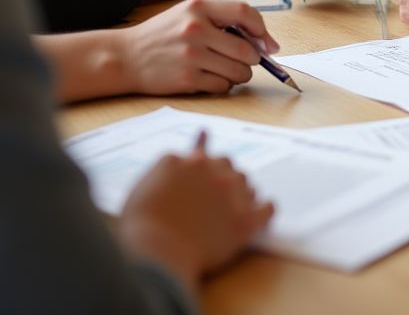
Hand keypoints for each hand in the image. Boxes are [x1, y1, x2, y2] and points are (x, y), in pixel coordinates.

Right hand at [118, 0, 279, 94]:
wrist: (125, 57)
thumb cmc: (162, 35)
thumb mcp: (189, 14)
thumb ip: (222, 20)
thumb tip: (262, 41)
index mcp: (199, 8)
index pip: (245, 13)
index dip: (262, 29)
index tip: (269, 43)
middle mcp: (196, 29)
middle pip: (247, 49)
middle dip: (253, 59)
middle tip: (247, 61)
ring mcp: (191, 55)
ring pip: (239, 71)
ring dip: (240, 74)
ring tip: (227, 69)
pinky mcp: (187, 79)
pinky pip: (223, 85)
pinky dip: (223, 84)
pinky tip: (211, 78)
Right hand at [119, 130, 273, 290]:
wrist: (156, 255)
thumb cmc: (140, 228)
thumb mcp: (144, 187)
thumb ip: (166, 171)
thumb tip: (182, 160)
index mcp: (186, 161)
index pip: (202, 154)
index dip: (201, 170)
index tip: (203, 177)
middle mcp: (212, 169)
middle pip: (227, 164)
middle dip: (222, 177)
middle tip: (213, 198)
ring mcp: (231, 191)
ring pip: (247, 184)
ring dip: (241, 194)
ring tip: (229, 213)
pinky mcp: (245, 218)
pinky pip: (267, 208)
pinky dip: (265, 211)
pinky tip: (262, 214)